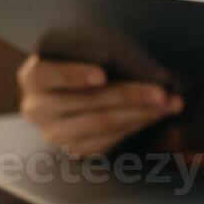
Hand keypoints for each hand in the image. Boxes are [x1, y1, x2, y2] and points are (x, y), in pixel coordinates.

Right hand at [17, 55, 182, 156]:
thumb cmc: (79, 63)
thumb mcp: (79, 53)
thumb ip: (96, 54)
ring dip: (142, 112)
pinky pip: (111, 138)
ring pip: (104, 122)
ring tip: (169, 103)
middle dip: (129, 95)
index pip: (49, 74)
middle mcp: (37, 109)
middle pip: (87, 101)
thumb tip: (140, 64)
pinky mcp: (76, 150)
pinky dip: (138, 124)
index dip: (75, 74)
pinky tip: (157, 114)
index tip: (102, 74)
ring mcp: (55, 134)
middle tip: (161, 91)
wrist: (64, 94)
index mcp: (33, 77)